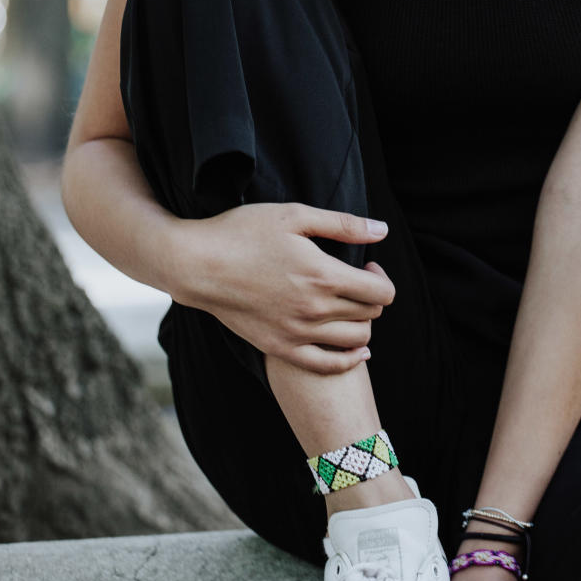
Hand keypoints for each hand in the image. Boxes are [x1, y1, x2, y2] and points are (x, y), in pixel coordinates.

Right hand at [174, 203, 394, 372]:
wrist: (197, 264)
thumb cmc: (244, 232)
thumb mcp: (295, 215)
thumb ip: (343, 224)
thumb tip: (382, 230)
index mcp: (324, 276)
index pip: (381, 292)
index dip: (382, 277)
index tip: (367, 264)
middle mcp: (314, 310)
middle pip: (370, 315)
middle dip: (373, 296)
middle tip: (356, 279)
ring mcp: (297, 333)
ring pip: (355, 340)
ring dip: (362, 323)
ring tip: (348, 305)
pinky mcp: (279, 348)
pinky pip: (327, 365)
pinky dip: (348, 359)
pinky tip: (356, 349)